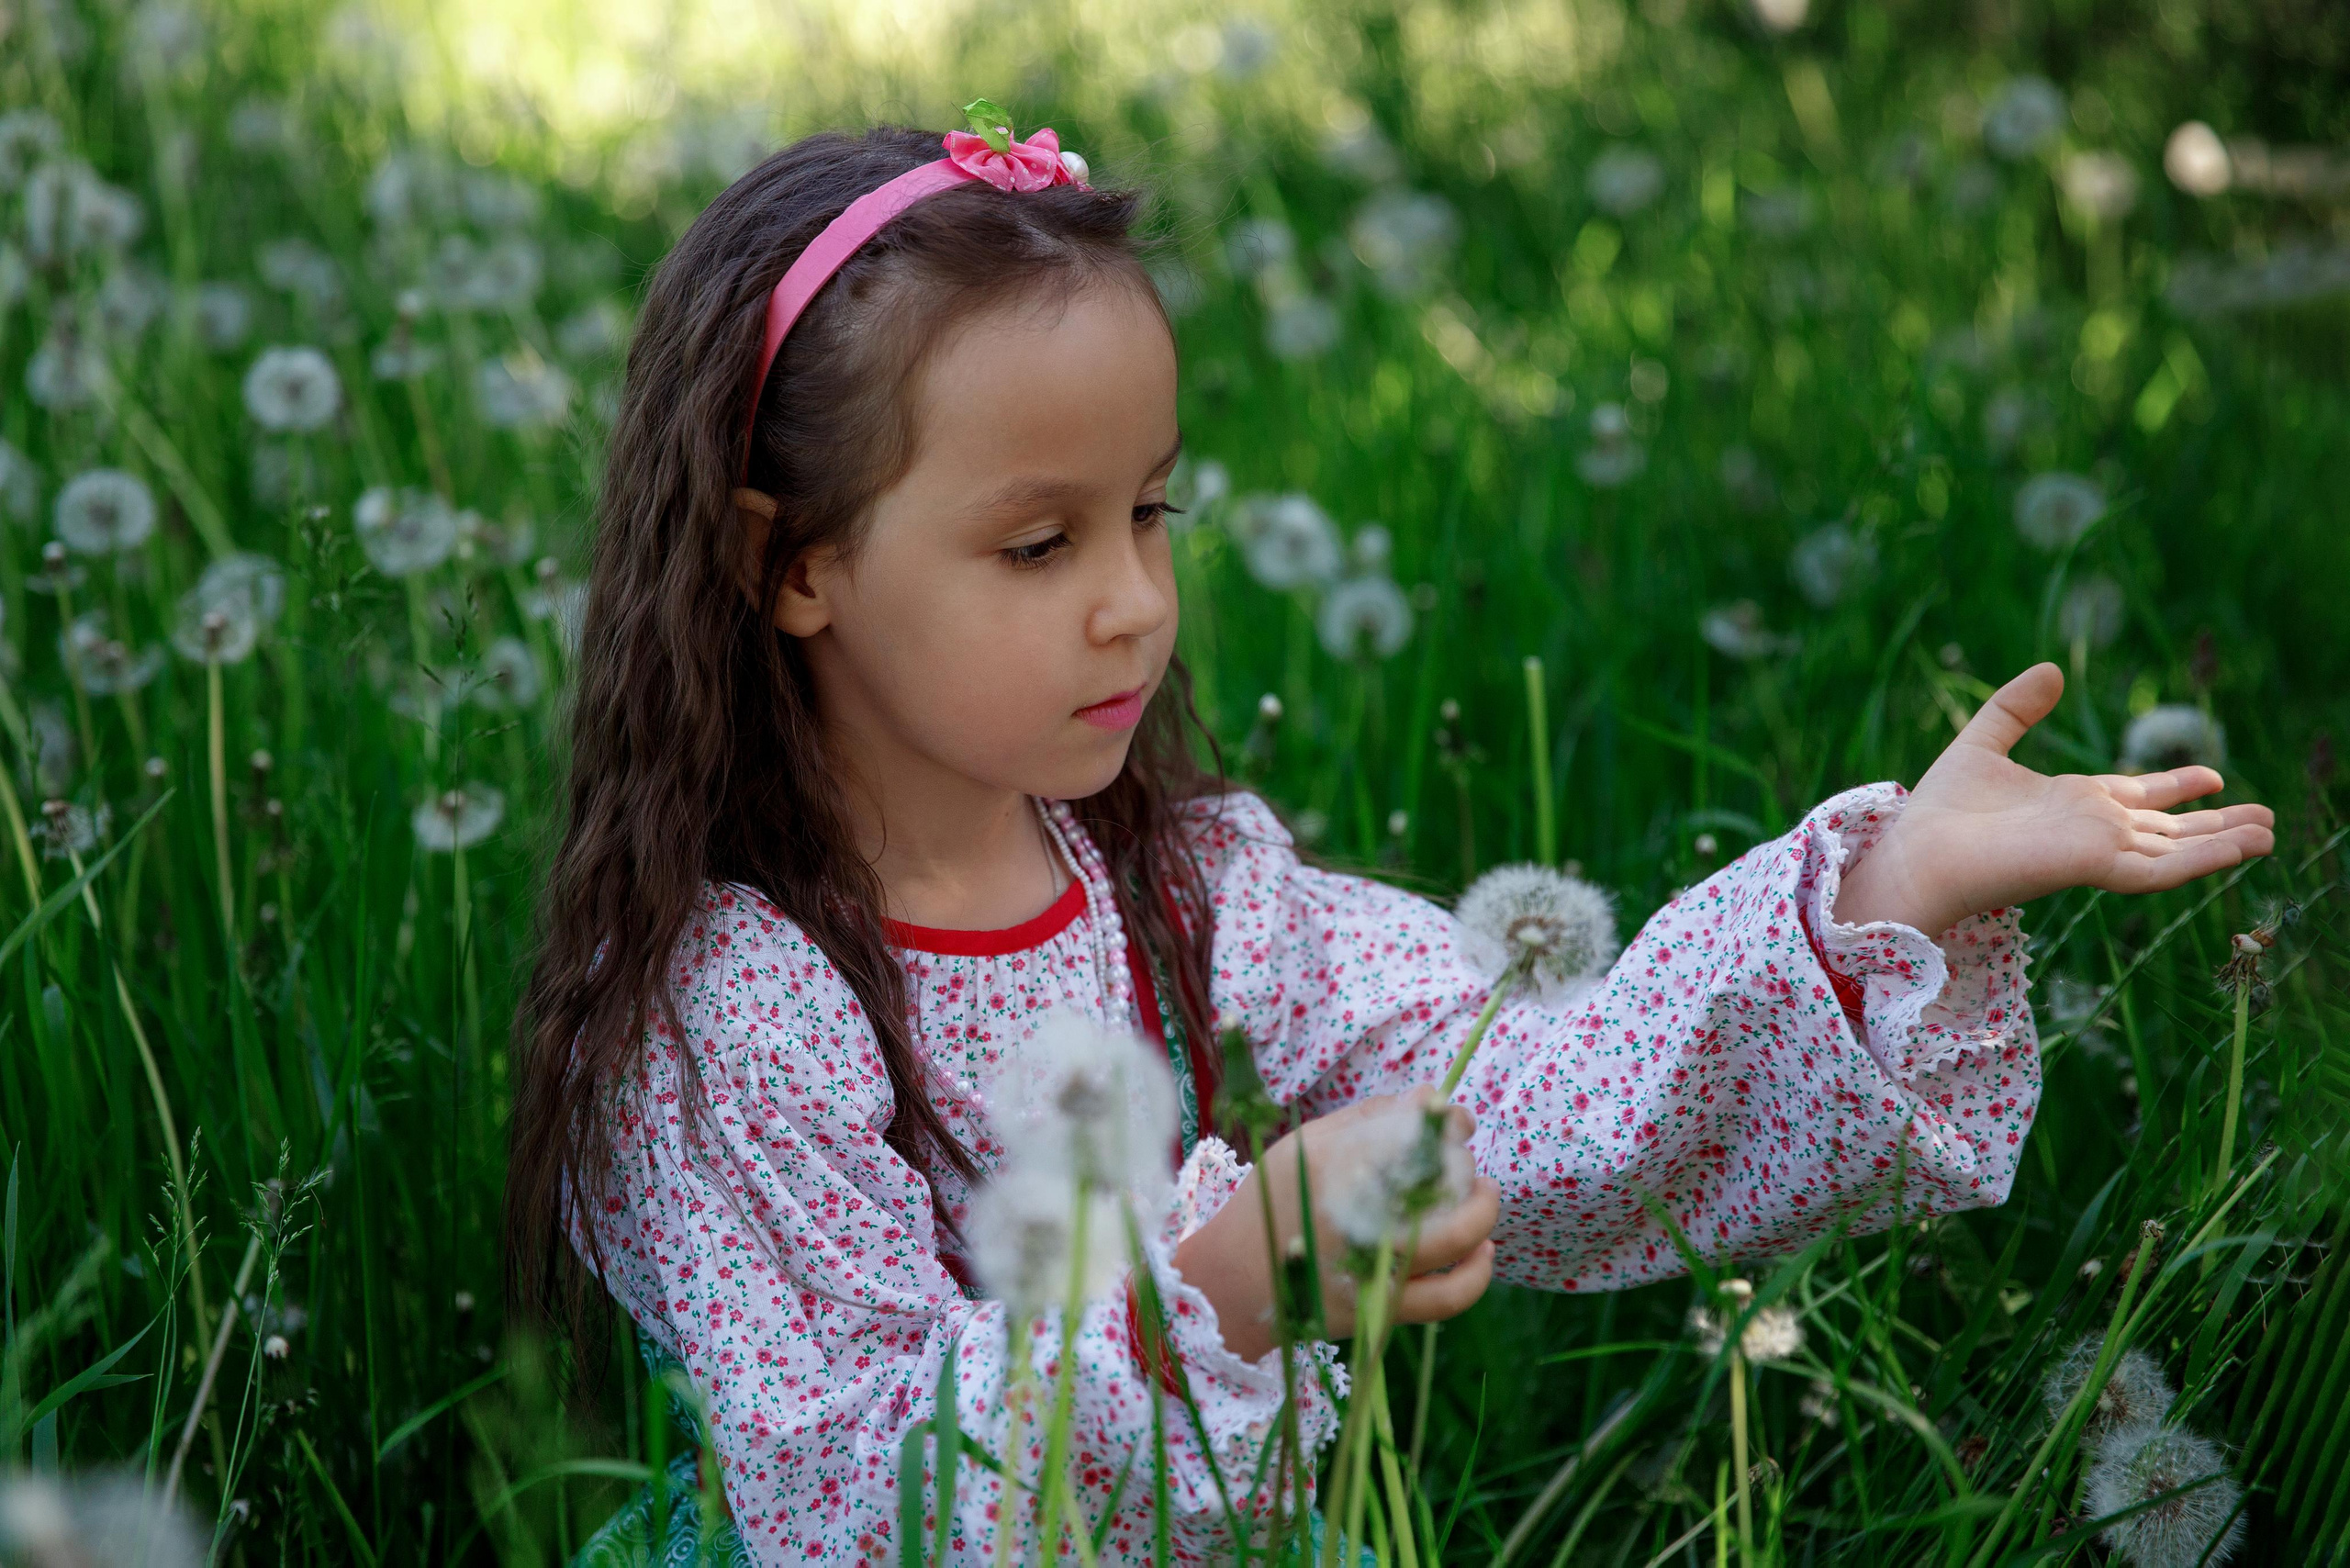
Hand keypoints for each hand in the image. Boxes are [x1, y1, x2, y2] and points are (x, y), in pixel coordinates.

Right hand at [1170, 1092, 1499, 1361]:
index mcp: (1333, 1164)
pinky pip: (1448, 1299)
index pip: (1412, 1131)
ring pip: (1455, 1238)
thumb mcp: (1303, 1147)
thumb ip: (1365, 1120)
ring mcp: (1372, 1265)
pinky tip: (1485, 1250)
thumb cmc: (1269, 1206)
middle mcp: (1357, 1215)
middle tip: (1464, 1161)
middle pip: (1442, 1179)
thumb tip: (1429, 1100)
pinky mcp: (1382, 1308)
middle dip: (1464, 1164)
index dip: (1447, 1122)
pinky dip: (1476, 1276)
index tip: (1454, 1120)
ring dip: (1482, 1212)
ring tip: (1484, 1195)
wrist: (1233, 1284)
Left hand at [1833, 663, 2275, 936]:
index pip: (2138, 797)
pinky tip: (2240, 848)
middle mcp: (2092, 829)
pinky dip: (2202, 860)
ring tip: (2270, 835)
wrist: (1917, 853)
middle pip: (2168, 829)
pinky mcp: (2094, 867)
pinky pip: (2160, 870)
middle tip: (2266, 819)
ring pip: (2175, 851)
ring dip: (2223, 843)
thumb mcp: (1982, 743)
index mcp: (2072, 803)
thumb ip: (2015, 708)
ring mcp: (2097, 849)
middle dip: (2215, 825)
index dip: (2176, 788)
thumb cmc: (1940, 812)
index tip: (2213, 776)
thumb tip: (2050, 671)